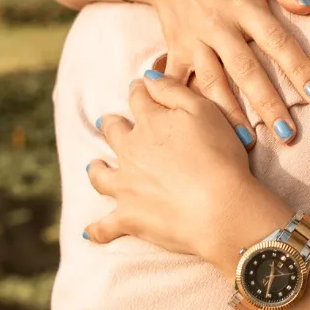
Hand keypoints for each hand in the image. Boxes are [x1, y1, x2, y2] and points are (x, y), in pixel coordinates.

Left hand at [86, 75, 291, 270]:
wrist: (220, 208)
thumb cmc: (220, 157)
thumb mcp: (205, 111)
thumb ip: (173, 90)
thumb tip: (147, 77)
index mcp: (150, 122)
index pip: (139, 98)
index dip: (140, 90)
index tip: (140, 87)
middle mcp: (130, 151)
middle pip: (113, 132)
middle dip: (112, 125)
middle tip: (109, 123)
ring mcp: (125, 186)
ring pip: (101, 175)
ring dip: (97, 169)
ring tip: (94, 166)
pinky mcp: (128, 218)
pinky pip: (105, 226)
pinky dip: (97, 230)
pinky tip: (89, 232)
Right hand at [120, 0, 309, 141]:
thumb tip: (308, 7)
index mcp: (244, 5)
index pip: (276, 40)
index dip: (297, 68)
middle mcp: (217, 26)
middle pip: (246, 70)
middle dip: (267, 103)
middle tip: (288, 133)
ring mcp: (193, 41)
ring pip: (212, 83)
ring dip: (230, 114)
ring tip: (249, 142)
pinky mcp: (174, 51)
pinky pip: (179, 83)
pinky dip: (187, 106)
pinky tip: (200, 129)